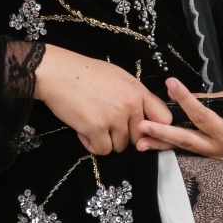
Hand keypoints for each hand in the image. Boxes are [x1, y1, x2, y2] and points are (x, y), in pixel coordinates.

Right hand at [33, 44, 172, 153]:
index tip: (141, 130)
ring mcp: (114, 117)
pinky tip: (83, 129)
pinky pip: (102, 150)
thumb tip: (146, 117)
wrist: (58, 72)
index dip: (154, 128)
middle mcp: (130, 104)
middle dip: (122, 135)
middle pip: (138, 138)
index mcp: (137, 90)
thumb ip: (134, 96)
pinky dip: (92, 144)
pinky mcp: (97, 128)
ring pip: (120, 146)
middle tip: (105, 123)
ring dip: (106, 140)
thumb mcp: (117, 77)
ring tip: (92, 122)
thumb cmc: (84, 73)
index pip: (164, 118)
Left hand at [135, 78, 222, 158]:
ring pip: (183, 149)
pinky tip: (153, 143)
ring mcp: (213, 156)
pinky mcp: (208, 158)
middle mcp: (219, 148)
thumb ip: (204, 100)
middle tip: (143, 125)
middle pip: (187, 140)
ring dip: (161, 144)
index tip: (170, 82)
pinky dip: (170, 146)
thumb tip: (178, 95)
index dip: (185, 98)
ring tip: (141, 142)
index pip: (202, 114)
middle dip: (163, 133)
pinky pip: (186, 151)